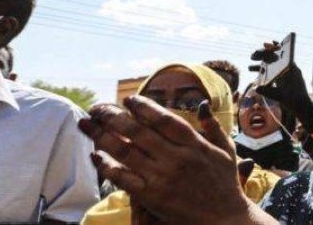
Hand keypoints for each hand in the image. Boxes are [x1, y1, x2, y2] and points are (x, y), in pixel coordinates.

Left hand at [78, 97, 254, 223]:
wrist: (224, 218)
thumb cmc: (225, 183)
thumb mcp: (226, 150)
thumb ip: (213, 126)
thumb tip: (202, 104)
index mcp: (195, 144)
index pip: (164, 119)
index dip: (144, 107)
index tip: (128, 99)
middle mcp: (176, 158)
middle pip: (138, 132)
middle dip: (113, 116)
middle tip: (97, 108)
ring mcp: (162, 177)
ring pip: (125, 152)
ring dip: (101, 136)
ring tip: (86, 124)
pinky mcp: (152, 196)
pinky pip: (123, 178)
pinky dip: (107, 166)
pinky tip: (95, 156)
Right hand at [250, 41, 312, 133]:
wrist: (301, 109)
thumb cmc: (294, 102)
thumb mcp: (281, 97)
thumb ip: (269, 92)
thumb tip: (257, 88)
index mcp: (291, 69)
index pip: (282, 54)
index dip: (274, 48)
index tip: (266, 44)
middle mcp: (288, 69)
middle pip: (275, 57)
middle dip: (264, 54)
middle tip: (253, 56)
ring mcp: (284, 74)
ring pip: (272, 64)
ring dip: (261, 63)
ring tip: (251, 64)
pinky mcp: (281, 80)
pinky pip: (271, 72)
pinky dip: (263, 71)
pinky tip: (254, 72)